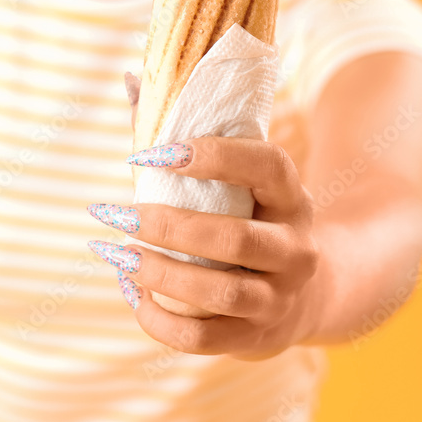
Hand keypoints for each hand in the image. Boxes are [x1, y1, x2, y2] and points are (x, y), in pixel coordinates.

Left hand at [87, 136, 322, 360]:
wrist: (304, 299)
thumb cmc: (253, 223)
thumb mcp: (246, 186)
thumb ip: (190, 140)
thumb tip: (130, 81)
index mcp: (292, 200)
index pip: (268, 167)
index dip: (216, 156)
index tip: (157, 154)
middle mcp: (295, 251)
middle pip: (234, 238)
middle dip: (167, 226)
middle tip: (118, 214)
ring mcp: (278, 300)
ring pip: (218, 293)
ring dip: (159, 273)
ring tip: (118, 254)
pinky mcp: (254, 339)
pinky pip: (200, 339)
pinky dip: (157, 318)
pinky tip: (132, 292)